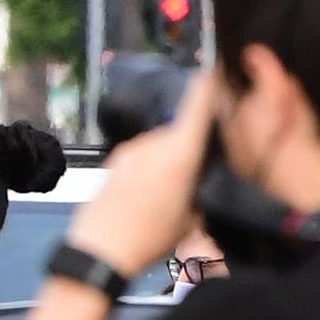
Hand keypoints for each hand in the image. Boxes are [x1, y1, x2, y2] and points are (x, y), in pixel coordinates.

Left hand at [70, 69, 217, 278]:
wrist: (98, 251)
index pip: (197, 106)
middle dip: (193, 142)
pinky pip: (142, 155)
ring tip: (173, 188)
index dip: (210, 85)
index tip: (221, 68)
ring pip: (161, 144)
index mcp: (178, 155)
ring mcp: (130, 151)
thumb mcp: (192, 219)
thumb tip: (205, 173)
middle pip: (181, 131)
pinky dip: (153, 165)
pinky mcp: (114, 161)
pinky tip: (151, 192)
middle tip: (203, 166)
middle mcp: (153, 144)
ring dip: (170, 156)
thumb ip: (202, 188)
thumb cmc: (151, 239)